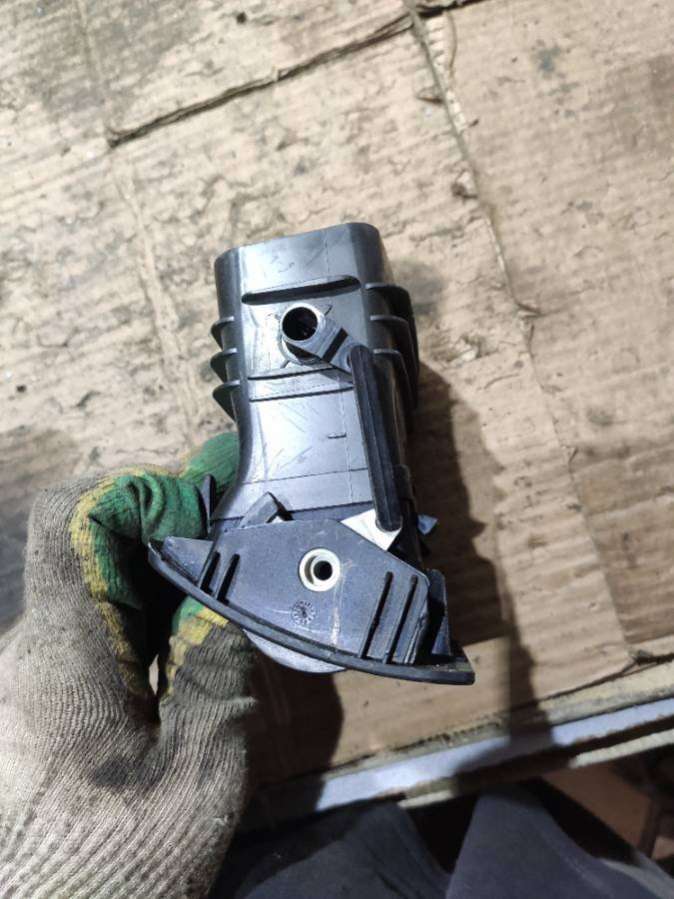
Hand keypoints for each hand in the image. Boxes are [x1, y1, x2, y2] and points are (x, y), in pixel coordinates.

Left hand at [0, 434, 254, 898]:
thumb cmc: (120, 871)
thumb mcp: (198, 777)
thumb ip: (213, 667)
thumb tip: (223, 587)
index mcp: (59, 659)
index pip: (71, 519)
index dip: (139, 490)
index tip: (205, 516)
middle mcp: (25, 651)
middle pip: (88, 546)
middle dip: (166, 535)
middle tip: (236, 558)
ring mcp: (23, 674)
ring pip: (91, 585)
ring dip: (158, 577)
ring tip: (219, 605)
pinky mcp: (32, 696)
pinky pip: (86, 626)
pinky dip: (139, 616)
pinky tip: (182, 650)